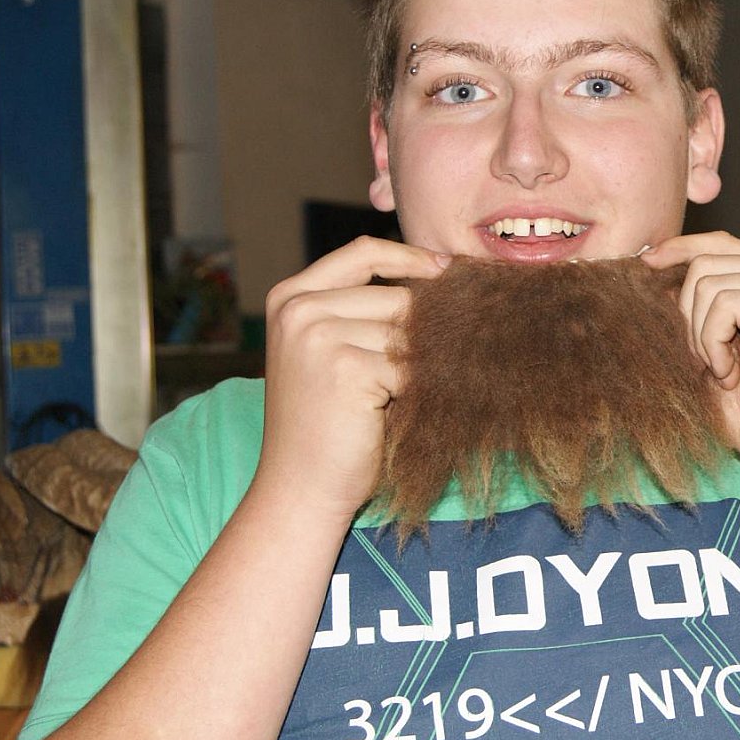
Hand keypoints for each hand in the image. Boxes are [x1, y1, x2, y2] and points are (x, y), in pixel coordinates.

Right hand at [254, 236, 449, 520]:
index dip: (411, 257)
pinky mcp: (347, 367)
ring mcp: (319, 335)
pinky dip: (418, 391)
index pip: (364, 252)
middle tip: (413, 377)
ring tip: (398, 400)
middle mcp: (299, 309)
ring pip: (408, 334)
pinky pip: (412, 368)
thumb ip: (364, 311)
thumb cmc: (326, 423)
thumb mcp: (331, 351)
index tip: (448, 270)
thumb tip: (443, 275)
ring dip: (419, 367)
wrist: (301, 488)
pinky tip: (399, 413)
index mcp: (290, 297)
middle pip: (396, 297)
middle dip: (420, 333)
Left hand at [643, 231, 739, 494]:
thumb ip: (696, 310)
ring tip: (722, 374)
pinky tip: (730, 376)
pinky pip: (727, 304)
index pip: (722, 244)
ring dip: (700, 336)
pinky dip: (713, 343)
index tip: (646, 265)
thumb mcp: (713, 352)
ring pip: (711, 282)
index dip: (680, 250)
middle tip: (705, 364)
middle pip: (709, 261)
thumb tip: (652, 266)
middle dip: (688, 315)